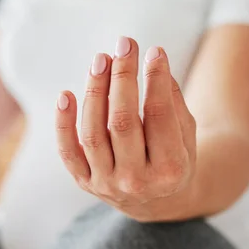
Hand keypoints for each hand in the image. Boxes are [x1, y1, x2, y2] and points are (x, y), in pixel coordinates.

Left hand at [55, 37, 196, 221]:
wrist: (156, 202)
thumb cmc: (173, 158)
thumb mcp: (186, 135)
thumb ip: (173, 102)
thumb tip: (155, 61)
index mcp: (170, 170)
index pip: (158, 115)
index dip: (155, 80)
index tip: (153, 52)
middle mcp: (136, 181)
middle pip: (122, 122)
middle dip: (122, 78)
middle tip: (124, 47)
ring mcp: (106, 184)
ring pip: (93, 133)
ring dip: (94, 92)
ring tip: (100, 60)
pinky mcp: (84, 182)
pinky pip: (68, 152)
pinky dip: (63, 124)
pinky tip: (65, 95)